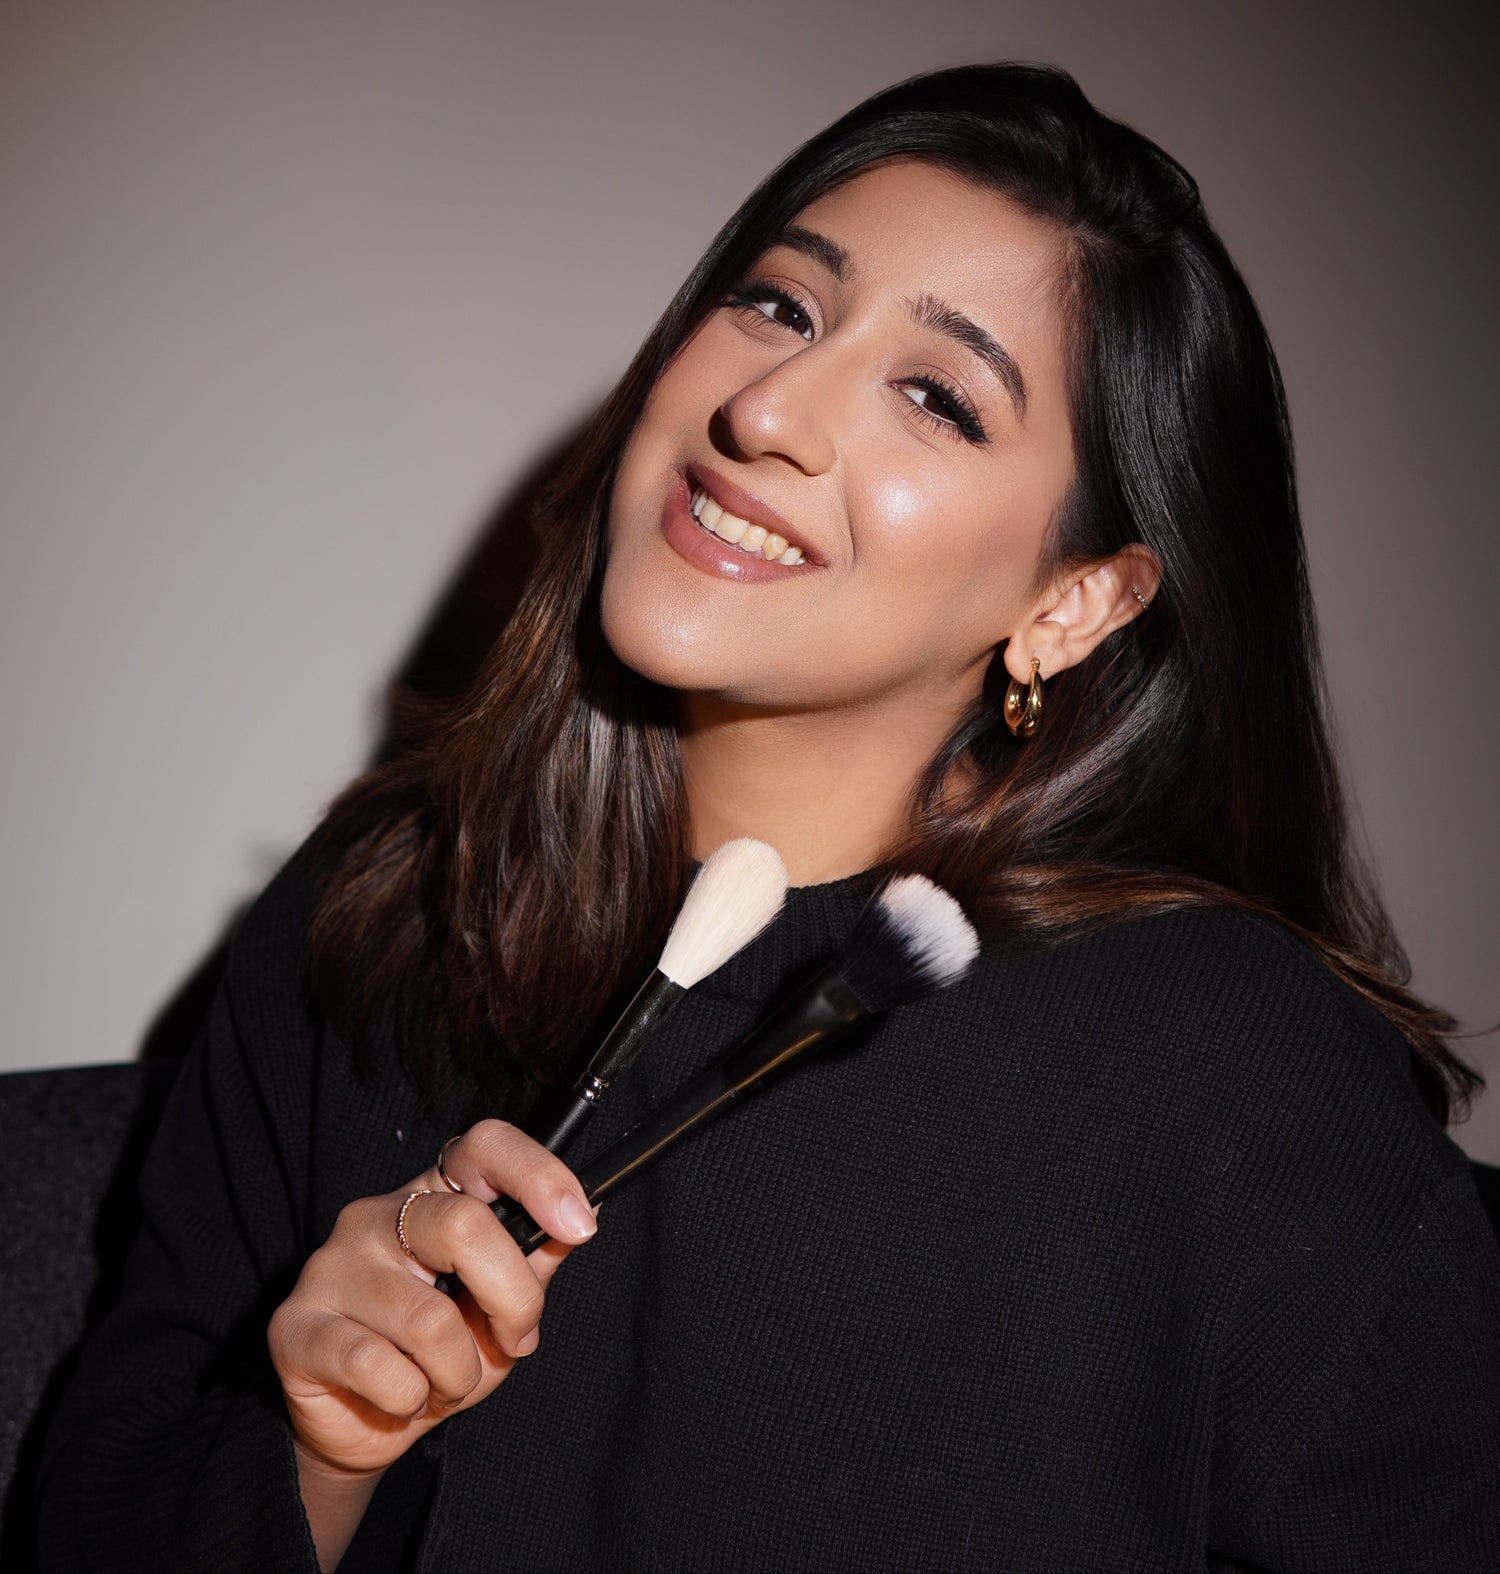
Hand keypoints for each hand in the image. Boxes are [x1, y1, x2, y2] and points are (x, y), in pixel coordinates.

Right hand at [267, 1120, 595, 1560]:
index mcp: (433, 1193)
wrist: (364, 1425)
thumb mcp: (501, 1307)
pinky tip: (403, 1397)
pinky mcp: (295, 1326)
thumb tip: (589, 1209)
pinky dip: (412, 1398)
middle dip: (513, 1299)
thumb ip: (536, 1262)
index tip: (580, 1224)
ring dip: (458, 1371)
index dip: (538, 1175)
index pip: (483, 1145)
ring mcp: (330, 1266)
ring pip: (427, 1320)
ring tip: (446, 1380)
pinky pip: (380, 1367)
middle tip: (516, 1339)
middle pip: (463, 1225)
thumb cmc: (438, 1354)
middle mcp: (377, 1215)